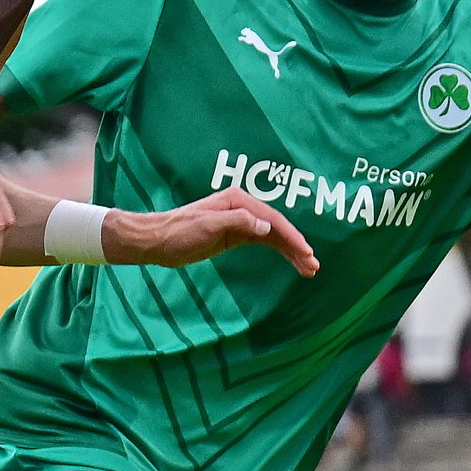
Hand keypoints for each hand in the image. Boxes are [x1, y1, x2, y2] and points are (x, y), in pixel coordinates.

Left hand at [113, 188, 321, 278]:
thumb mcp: (207, 226)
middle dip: (296, 246)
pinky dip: (278, 251)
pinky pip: (264, 242)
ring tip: (309, 270)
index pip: (272, 218)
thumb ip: (237, 223)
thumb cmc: (179, 232)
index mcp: (237, 200)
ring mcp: (240, 221)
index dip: (291, 236)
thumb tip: (266, 226)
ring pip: (274, 236)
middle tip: (313, 266)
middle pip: (277, 227)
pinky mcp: (235, 235)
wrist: (157, 241)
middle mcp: (242, 208)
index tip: (305, 252)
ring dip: (291, 252)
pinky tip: (291, 262)